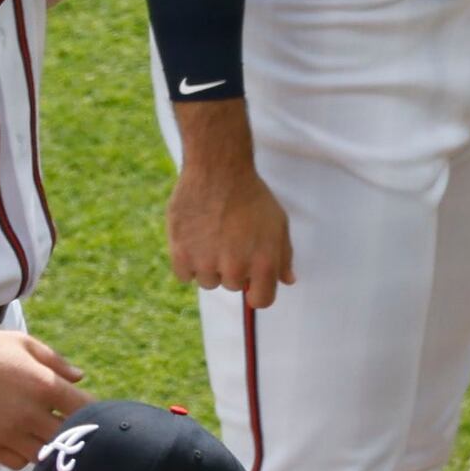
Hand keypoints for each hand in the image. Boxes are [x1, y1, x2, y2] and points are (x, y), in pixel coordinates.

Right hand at [0, 322, 89, 467]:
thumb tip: (80, 378)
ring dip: (50, 446)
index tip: (91, 411)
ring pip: (45, 455)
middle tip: (71, 426)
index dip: (93, 412)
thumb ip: (55, 361)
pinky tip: (23, 441)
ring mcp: (8, 433)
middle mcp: (29, 413)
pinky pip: (19, 462)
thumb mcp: (22, 343)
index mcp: (42, 385)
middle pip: (69, 437)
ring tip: (45, 433)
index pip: (84, 409)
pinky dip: (25, 455)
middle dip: (74, 432)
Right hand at [165, 111, 293, 308]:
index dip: (256, 291)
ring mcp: (206, 263)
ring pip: (207, 281)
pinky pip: (184, 275)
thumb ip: (284, 256)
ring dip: (209, 265)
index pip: (261, 301)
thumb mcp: (278, 222)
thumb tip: (288, 280)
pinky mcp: (181, 255)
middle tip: (230, 238)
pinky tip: (194, 239)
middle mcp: (235, 268)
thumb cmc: (251, 195)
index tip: (251, 281)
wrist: (218, 170)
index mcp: (263, 264)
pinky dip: (187, 261)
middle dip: (232, 268)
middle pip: (232, 287)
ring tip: (211, 235)